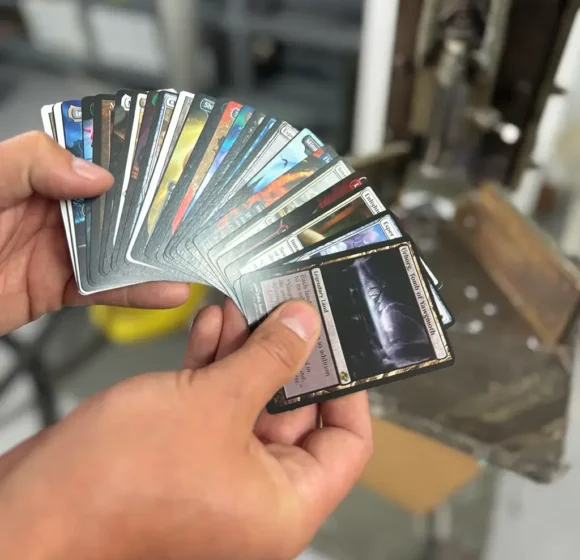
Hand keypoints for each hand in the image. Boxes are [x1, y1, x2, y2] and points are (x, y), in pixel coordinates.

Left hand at [0, 132, 189, 334]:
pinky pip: (103, 289)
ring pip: (115, 249)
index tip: (171, 159)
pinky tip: (166, 291)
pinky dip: (136, 292)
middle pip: (113, 206)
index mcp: (34, 173)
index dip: (131, 156)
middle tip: (194, 211)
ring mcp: (57, 250)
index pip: (92, 157)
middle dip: (153, 208)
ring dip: (152, 255)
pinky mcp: (57, 288)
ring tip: (189, 254)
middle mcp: (51, 209)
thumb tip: (97, 176)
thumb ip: (31, 165)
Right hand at [0, 299, 372, 559]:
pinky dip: (215, 366)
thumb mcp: (215, 402)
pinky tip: (212, 328)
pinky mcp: (184, 454)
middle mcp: (255, 496)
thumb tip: (307, 326)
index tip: (339, 346)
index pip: (347, 445)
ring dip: (246, 354)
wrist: (34, 504)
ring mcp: (217, 474)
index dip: (348, 391)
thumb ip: (271, 360)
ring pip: (250, 402)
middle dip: (286, 357)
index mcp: (283, 504)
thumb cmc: (118, 480)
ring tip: (243, 309)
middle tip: (285, 312)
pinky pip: (214, 406)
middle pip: (295, 414)